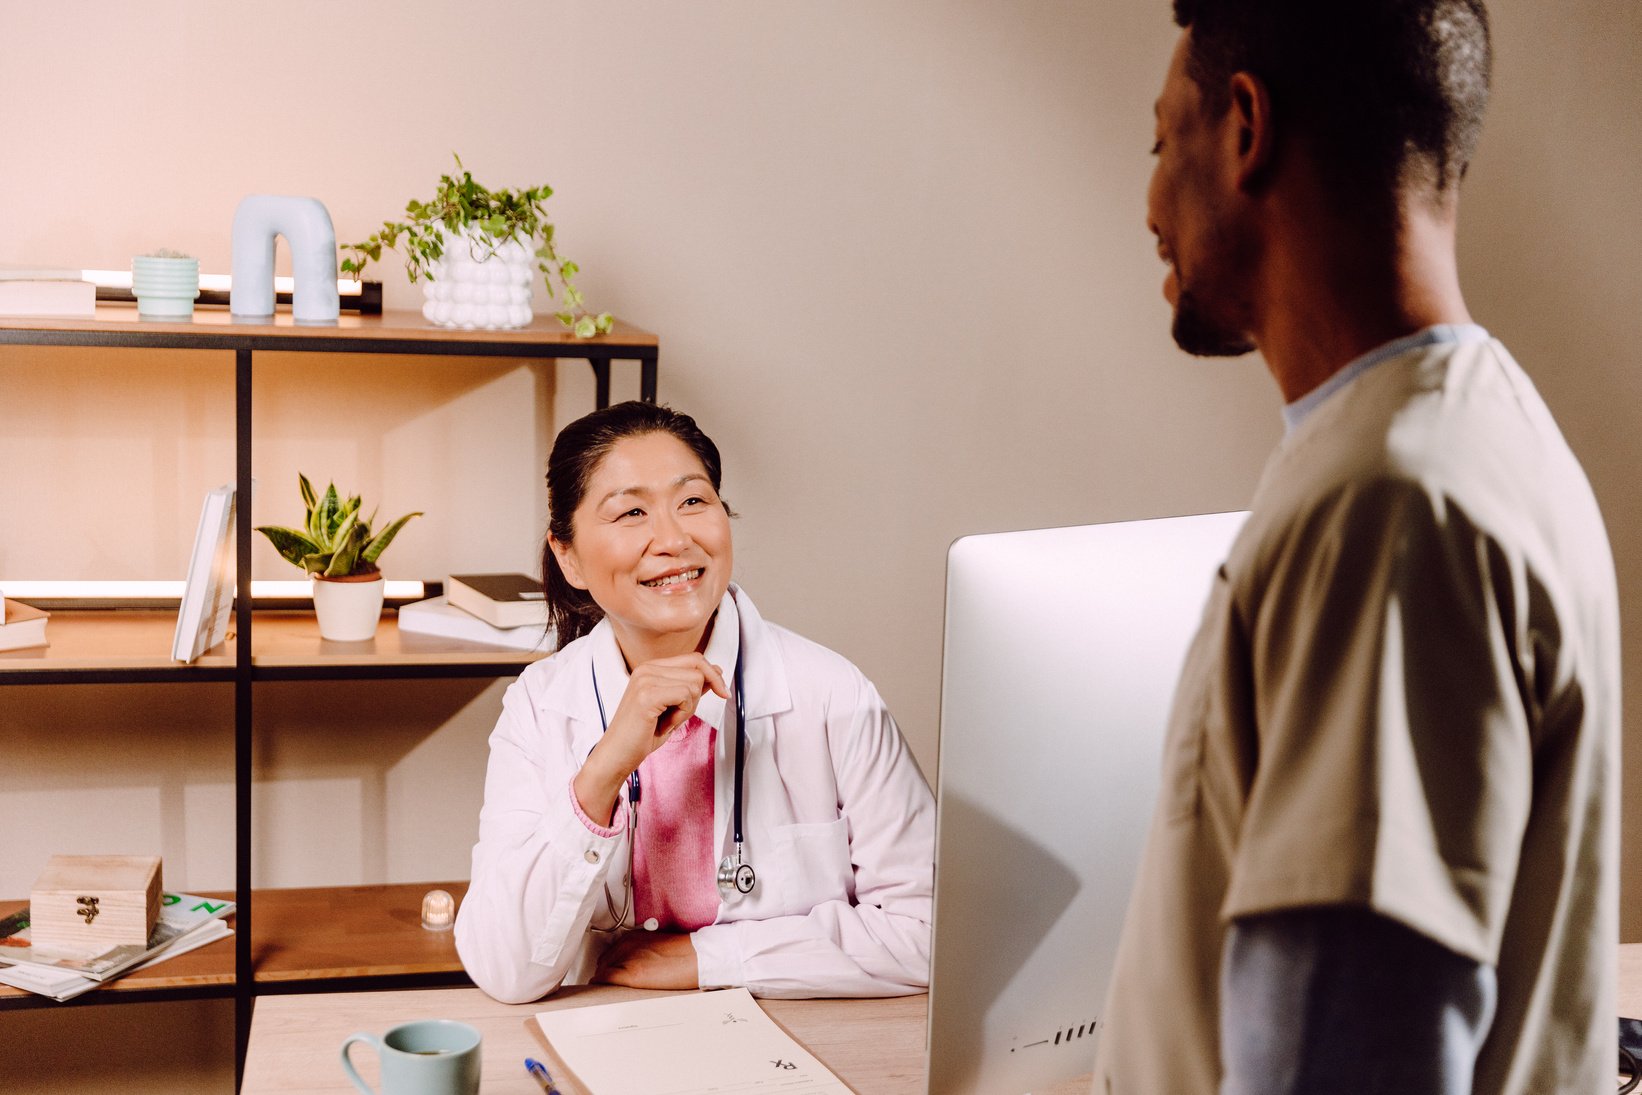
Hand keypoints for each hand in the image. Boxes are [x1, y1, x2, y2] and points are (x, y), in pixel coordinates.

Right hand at [575, 654, 727, 824]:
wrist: (617, 755)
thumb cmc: (643, 734)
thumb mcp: (674, 707)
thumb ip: (692, 687)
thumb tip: (717, 672)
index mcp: (651, 667)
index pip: (695, 658)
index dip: (713, 675)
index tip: (723, 693)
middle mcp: (647, 668)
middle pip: (698, 670)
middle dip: (698, 698)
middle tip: (678, 716)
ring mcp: (646, 679)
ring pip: (694, 684)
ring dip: (688, 709)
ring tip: (667, 721)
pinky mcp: (647, 694)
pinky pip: (685, 696)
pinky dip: (681, 715)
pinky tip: (665, 725)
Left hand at [592, 930, 699, 989]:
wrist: (696, 956)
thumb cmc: (684, 953)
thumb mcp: (657, 945)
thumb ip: (641, 952)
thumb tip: (635, 967)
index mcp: (632, 937)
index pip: (610, 954)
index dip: (611, 967)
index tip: (614, 975)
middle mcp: (625, 945)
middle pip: (604, 963)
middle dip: (607, 975)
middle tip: (614, 987)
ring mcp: (626, 959)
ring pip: (602, 973)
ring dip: (605, 983)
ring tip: (613, 994)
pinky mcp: (629, 974)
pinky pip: (604, 981)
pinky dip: (602, 989)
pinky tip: (606, 996)